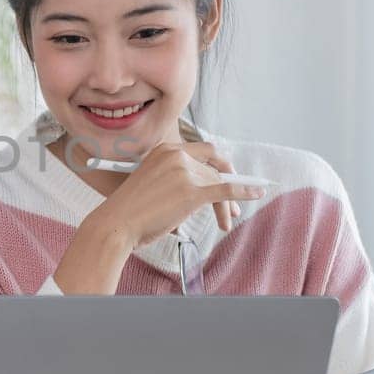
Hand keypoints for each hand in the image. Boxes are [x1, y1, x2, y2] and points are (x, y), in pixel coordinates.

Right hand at [92, 141, 264, 246]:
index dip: (218, 163)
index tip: (226, 174)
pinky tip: (256, 193)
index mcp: (165, 150)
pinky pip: (226, 190)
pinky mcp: (192, 191)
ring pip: (219, 184)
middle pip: (214, 168)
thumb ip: (174, 178)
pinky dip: (244, 192)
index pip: (203, 150)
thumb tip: (202, 189)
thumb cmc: (130, 211)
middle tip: (236, 197)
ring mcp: (185, 171)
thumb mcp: (152, 182)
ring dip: (229, 203)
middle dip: (227, 183)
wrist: (116, 224)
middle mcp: (176, 155)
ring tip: (228, 220)